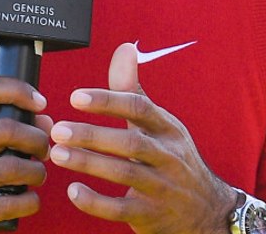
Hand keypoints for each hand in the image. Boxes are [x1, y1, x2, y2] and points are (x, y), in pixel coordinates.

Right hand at [0, 75, 53, 233]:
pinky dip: (30, 202)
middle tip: (44, 150)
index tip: (39, 102)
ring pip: (14, 167)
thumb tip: (45, 121)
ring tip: (37, 176)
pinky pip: (11, 203)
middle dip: (37, 140)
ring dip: (37, 173)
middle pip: (7, 129)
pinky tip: (29, 201)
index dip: (16, 88)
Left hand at [49, 43, 238, 233]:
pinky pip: (122, 209)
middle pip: (130, 142)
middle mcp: (168, 156)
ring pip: (124, 173)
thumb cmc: (175, 159)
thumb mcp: (162, 123)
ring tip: (57, 154)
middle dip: (92, 135)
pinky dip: (96, 202)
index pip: (139, 108)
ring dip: (88, 163)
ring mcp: (162, 187)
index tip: (75, 97)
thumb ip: (134, 89)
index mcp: (168, 128)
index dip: (107, 101)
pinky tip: (73, 191)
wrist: (208, 211)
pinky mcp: (152, 215)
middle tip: (57, 130)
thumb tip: (124, 49)